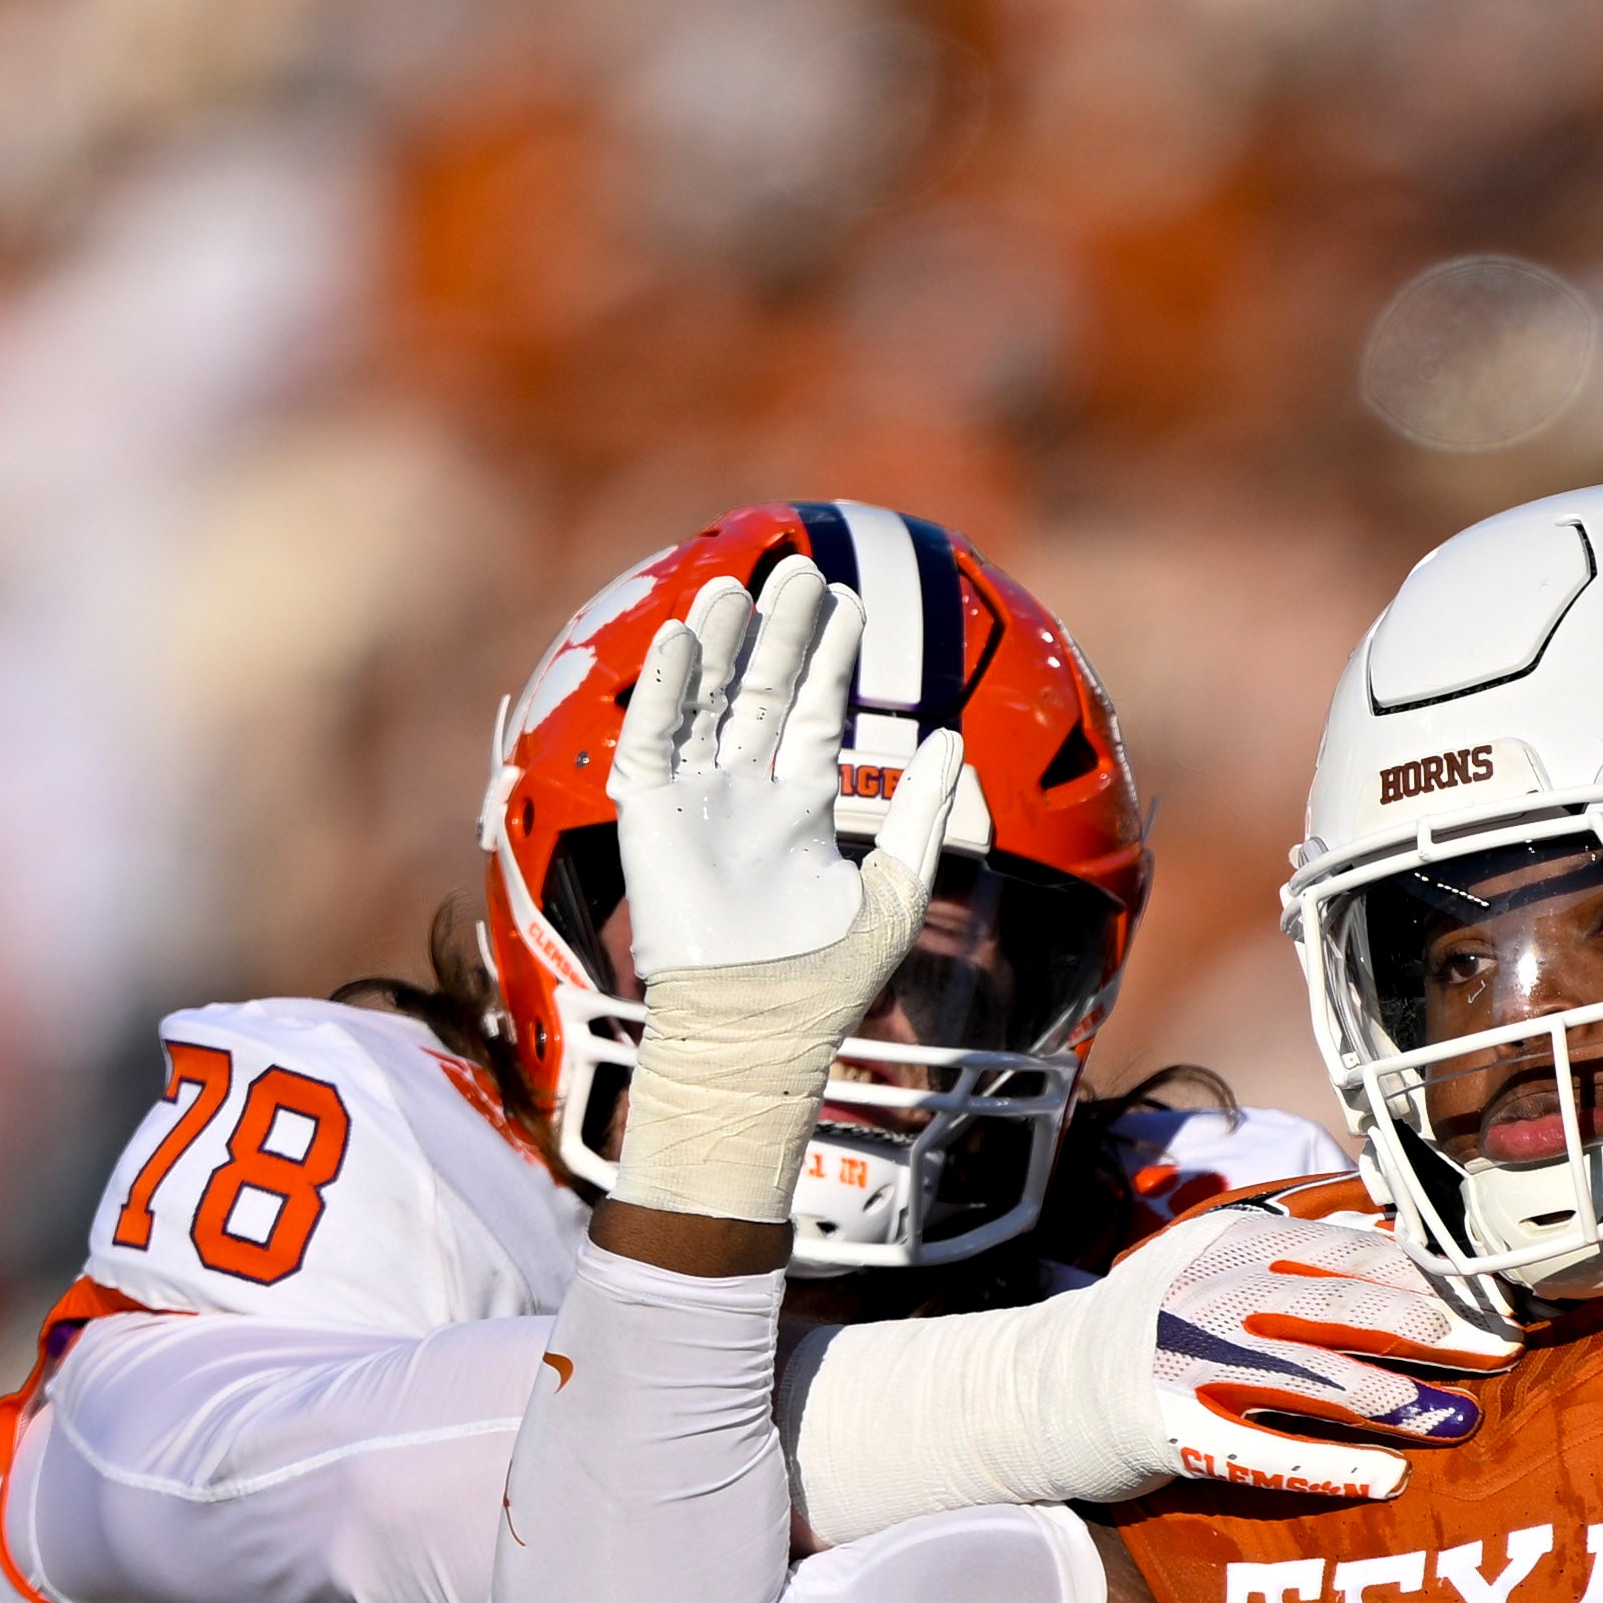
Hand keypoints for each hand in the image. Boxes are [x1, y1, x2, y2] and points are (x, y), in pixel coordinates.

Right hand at [599, 555, 976, 1223]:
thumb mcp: (894, 891)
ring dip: (723, 646)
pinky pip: (655, 740)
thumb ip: (920, 815)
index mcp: (800, 810)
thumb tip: (952, 739)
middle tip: (799, 571)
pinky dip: (668, 690)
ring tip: (741, 586)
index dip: (828, 660)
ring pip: (708, 703)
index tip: (846, 602)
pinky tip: (689, 641)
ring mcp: (696, 804)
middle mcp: (745, 797)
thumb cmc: (827, 983)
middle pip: (762, 694)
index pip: (814, 715)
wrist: (758, 1031)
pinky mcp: (650, 818)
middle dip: (781, 635)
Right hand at [1111, 1193, 1507, 1499]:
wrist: (1042, 1386)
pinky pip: (1273, 1454)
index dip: (1437, 1271)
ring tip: (1463, 1420)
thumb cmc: (1158, 1319)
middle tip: (1505, 1351)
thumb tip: (1399, 1206)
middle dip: (1440, 1329)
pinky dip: (1336, 1467)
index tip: (1498, 1292)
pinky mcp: (1179, 1431)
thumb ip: (1302, 1227)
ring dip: (1405, 1401)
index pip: (1360, 1248)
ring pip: (1324, 1380)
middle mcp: (1219, 1291)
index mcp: (1239, 1237)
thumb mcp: (1218, 1249)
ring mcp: (1197, 1361)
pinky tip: (1390, 1477)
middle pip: (1355, 1309)